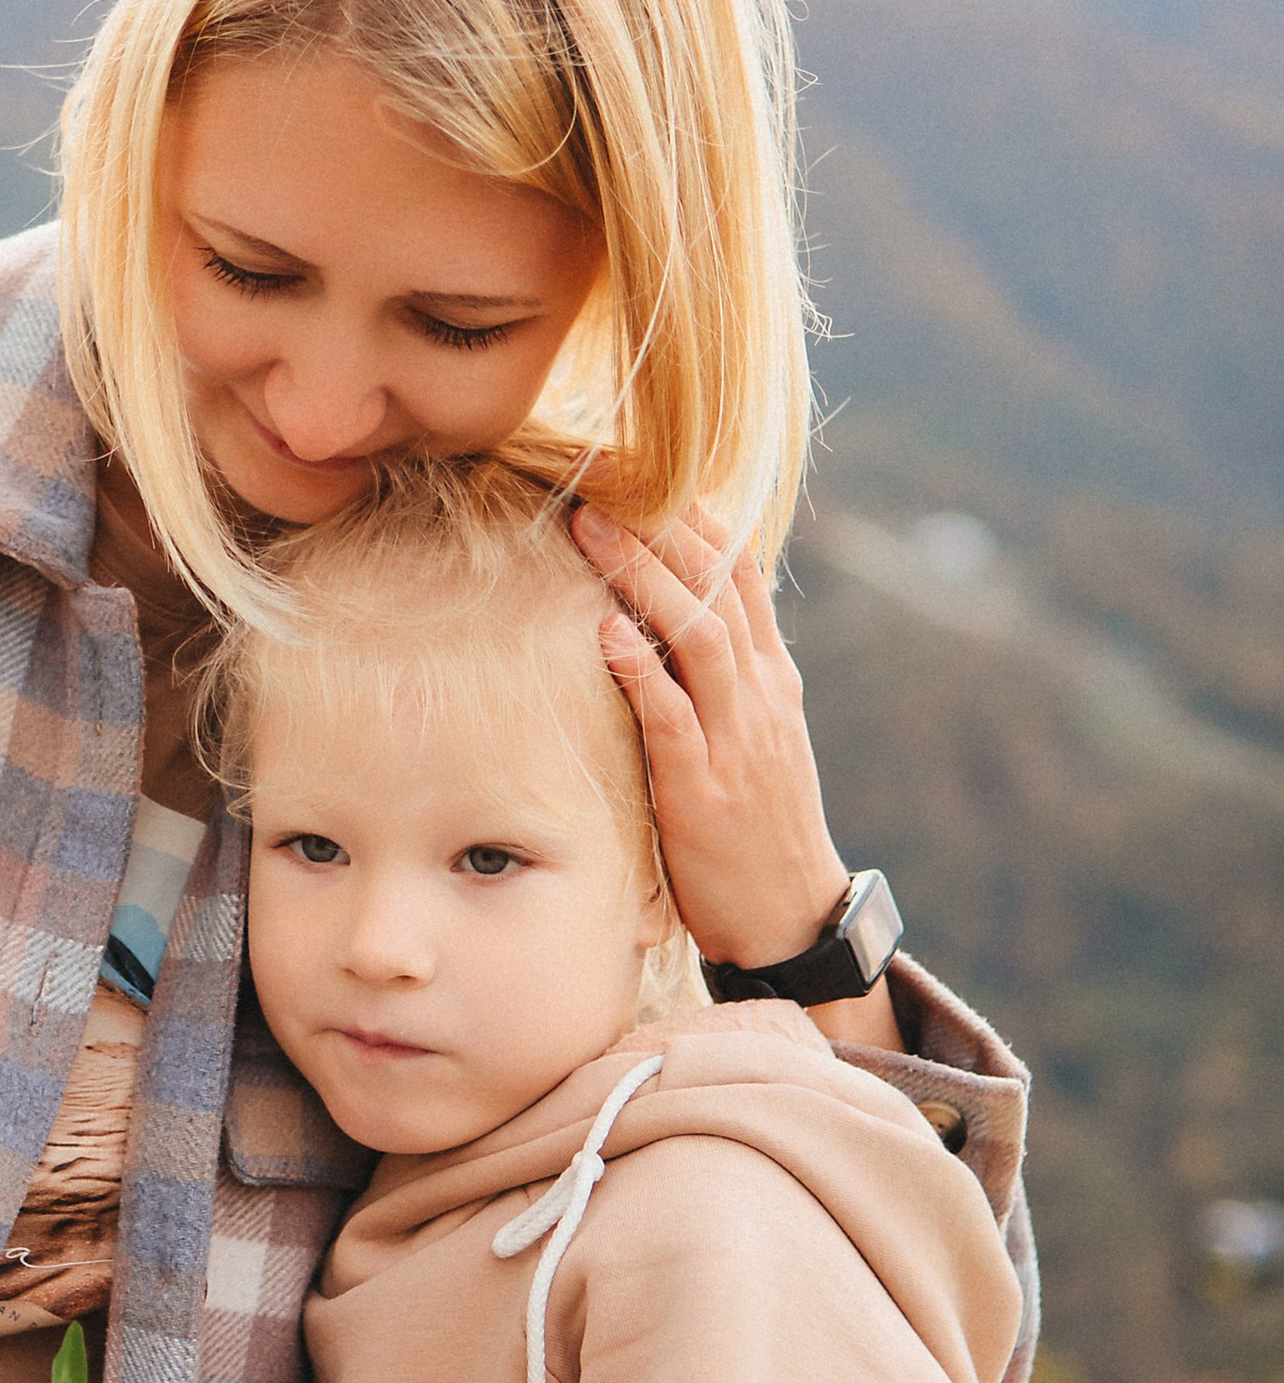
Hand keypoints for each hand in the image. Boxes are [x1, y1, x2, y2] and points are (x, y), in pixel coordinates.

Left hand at [572, 501, 899, 1051]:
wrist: (792, 916)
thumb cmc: (756, 825)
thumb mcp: (753, 737)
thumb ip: (720, 679)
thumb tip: (669, 618)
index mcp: (771, 677)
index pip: (740, 572)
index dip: (693, 515)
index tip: (641, 467)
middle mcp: (760, 695)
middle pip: (717, 586)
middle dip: (658, 525)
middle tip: (600, 474)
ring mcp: (737, 740)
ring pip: (698, 636)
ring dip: (644, 578)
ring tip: (591, 529)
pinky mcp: (705, 789)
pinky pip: (673, 717)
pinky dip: (641, 670)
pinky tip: (605, 634)